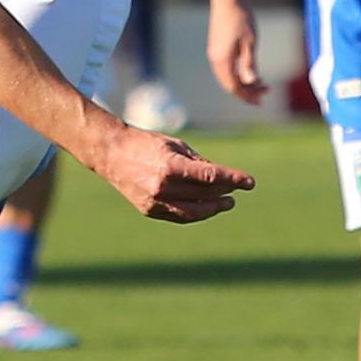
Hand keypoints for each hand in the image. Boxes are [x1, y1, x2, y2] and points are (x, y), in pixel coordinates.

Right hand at [93, 121, 254, 223]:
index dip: (234, 179)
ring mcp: (155, 201)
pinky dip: (195, 213)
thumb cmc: (145, 144)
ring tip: (226, 203)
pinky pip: (179, 216)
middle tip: (236, 190)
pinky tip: (205, 207)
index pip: (212, 177)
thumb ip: (200, 163)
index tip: (250, 182)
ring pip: (194, 211)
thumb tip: (222, 178)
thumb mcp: (176, 146)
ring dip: (214, 208)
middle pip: (205, 194)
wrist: (110, 154)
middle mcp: (163, 187)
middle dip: (225, 191)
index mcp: (171, 166)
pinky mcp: (149, 210)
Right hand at [207, 0, 266, 104]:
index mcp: (222, 60)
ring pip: (228, 76)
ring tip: (261, 84)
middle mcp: (215, 60)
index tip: (262, 100)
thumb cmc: (241, 19)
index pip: (233, 86)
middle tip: (265, 94)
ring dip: (243, 83)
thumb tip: (251, 82)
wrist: (228, 0)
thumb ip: (249, 64)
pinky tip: (250, 72)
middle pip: (229, 84)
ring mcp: (214, 54)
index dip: (247, 96)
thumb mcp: (250, 43)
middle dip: (247, 91)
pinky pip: (227, 68)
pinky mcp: (217, 49)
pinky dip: (238, 74)